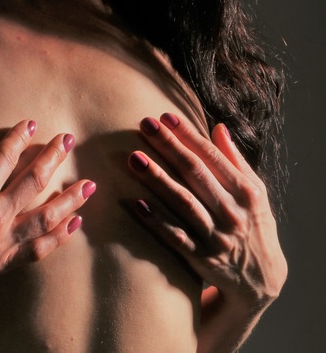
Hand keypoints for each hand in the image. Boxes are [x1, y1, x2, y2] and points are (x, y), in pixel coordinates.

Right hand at [0, 116, 94, 309]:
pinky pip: (38, 250)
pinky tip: (75, 223)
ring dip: (70, 198)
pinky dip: (59, 237)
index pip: (6, 155)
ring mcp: (0, 242)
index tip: (32, 124)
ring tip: (89, 185)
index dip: (20, 136)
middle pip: (35, 180)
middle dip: (54, 156)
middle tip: (69, 140)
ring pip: (46, 216)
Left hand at [128, 113, 286, 351]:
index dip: (188, 135)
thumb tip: (219, 127)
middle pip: (195, 174)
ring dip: (158, 180)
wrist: (261, 279)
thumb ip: (235, 160)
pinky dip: (156, 221)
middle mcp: (232, 212)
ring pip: (183, 203)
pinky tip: (136, 203)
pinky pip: (175, 238)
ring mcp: (216, 236)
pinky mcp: (202, 259)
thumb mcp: (255, 192)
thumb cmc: (254, 224)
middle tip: (145, 124)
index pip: (212, 156)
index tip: (165, 116)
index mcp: (246, 191)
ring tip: (134, 158)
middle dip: (169, 147)